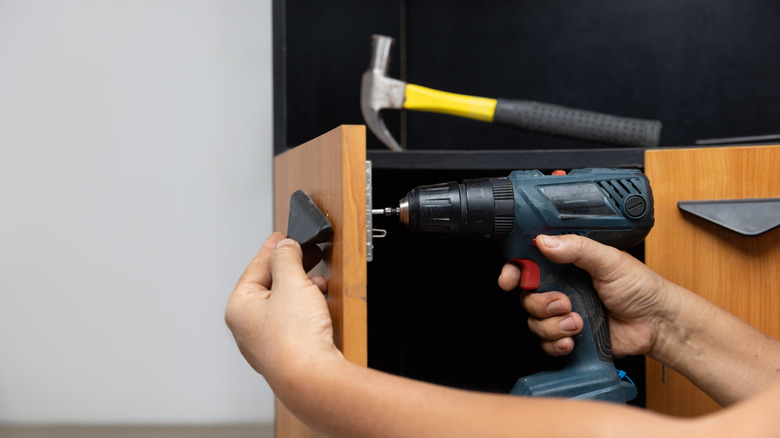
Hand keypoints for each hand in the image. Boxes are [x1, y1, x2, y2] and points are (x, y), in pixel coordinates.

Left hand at [225, 233, 341, 380]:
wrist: (311, 378)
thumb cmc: (294, 338)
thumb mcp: (291, 282)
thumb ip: (287, 258)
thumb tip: (285, 247)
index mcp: (240, 307)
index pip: (255, 268)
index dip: (272, 249)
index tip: (282, 237)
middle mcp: (248, 327)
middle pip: (269, 286)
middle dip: (291, 269)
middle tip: (306, 254)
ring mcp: (267, 342)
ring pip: (283, 304)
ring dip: (301, 289)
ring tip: (318, 282)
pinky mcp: (286, 352)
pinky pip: (294, 321)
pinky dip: (306, 308)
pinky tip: (319, 305)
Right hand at [498, 234, 672, 358]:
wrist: (657, 324)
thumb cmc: (641, 288)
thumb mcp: (609, 260)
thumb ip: (577, 248)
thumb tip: (546, 242)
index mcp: (567, 263)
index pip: (529, 264)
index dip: (514, 272)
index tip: (509, 279)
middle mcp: (562, 287)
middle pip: (527, 295)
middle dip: (540, 303)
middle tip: (563, 303)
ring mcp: (564, 313)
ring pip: (535, 321)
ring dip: (553, 325)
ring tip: (577, 321)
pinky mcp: (569, 335)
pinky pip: (546, 343)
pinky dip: (556, 343)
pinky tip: (573, 339)